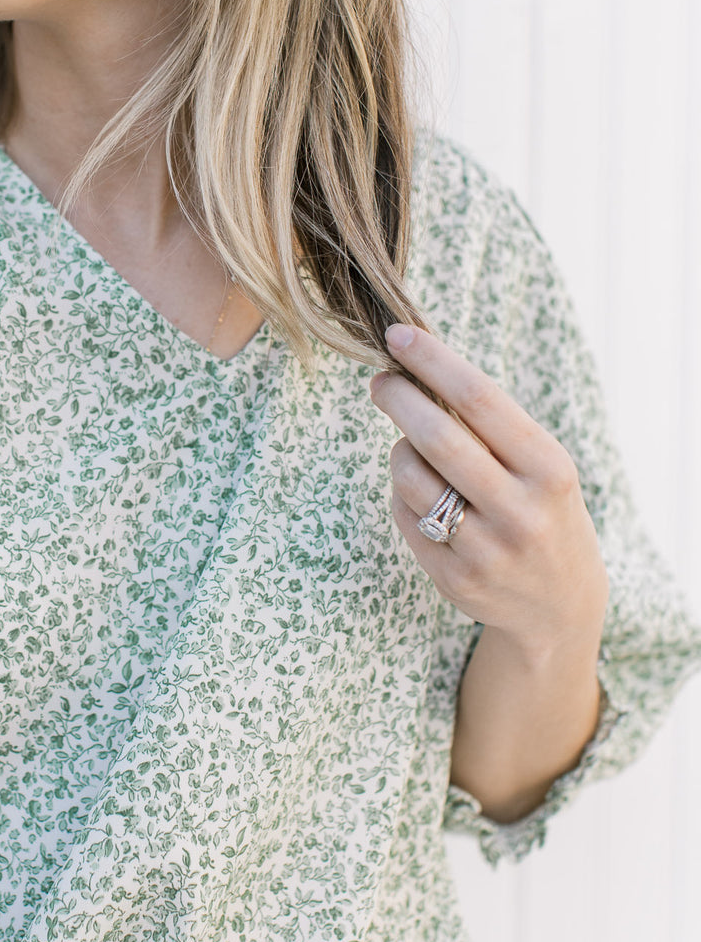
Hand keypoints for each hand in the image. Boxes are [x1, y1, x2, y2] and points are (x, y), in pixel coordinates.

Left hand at [369, 324, 608, 658]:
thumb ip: (489, 428)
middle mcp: (521, 511)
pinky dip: (403, 497)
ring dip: (400, 453)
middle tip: (379, 380)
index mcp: (548, 468)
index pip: (481, 399)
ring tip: (416, 455)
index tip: (398, 336)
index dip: (433, 362)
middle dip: (398, 399)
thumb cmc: (540, 509)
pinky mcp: (455, 580)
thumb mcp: (539, 467)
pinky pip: (404, 517)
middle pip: (437, 437)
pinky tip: (425, 500)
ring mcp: (487, 550)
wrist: (562, 606)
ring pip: (410, 477)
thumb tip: (417, 366)